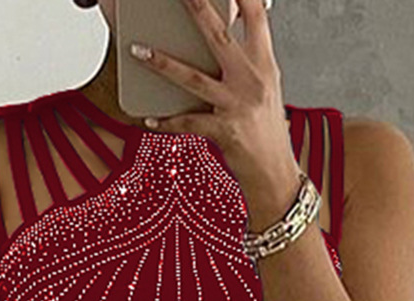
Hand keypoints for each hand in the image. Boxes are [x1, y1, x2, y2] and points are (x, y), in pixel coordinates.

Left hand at [129, 0, 299, 196]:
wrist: (275, 172)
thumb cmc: (267, 131)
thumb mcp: (266, 88)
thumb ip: (248, 60)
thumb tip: (225, 38)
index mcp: (264, 64)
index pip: (256, 16)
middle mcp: (252, 79)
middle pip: (219, 36)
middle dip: (197, 8)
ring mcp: (237, 104)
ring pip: (193, 78)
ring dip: (162, 64)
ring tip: (138, 51)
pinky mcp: (224, 131)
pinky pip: (188, 122)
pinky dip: (167, 121)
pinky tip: (150, 119)